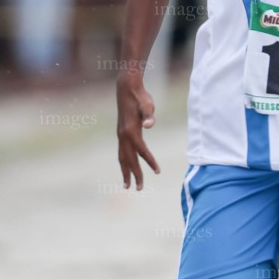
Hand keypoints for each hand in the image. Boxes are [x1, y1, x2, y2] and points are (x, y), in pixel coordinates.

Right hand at [117, 72, 160, 189]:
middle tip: (139, 189)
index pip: (142, 151)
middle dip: (134, 175)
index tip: (158, 172)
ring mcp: (120, 135)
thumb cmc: (140, 97)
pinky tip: (126, 167)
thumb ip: (148, 115)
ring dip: (125, 172)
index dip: (150, 162)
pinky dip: (124, 162)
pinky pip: (121, 152)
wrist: (127, 88)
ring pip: (122, 158)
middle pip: (130, 160)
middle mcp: (123, 136)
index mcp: (131, 132)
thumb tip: (149, 125)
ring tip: (127, 185)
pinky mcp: (121, 133)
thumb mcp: (147, 104)